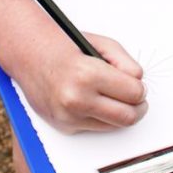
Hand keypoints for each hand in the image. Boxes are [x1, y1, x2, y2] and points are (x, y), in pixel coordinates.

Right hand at [15, 31, 147, 133]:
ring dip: (122, 114)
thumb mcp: (102, 44)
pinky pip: (97, 128)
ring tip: (122, 100)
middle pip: (127, 116)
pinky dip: (104, 118)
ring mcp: (69, 116)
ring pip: (114, 126)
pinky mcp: (65, 127)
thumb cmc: (67, 47)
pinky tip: (100, 103)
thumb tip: (139, 82)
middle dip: (138, 107)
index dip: (141, 89)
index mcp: (88, 75)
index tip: (139, 86)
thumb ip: (126, 63)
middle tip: (139, 99)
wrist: (32, 57)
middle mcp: (77, 99)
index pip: (133, 93)